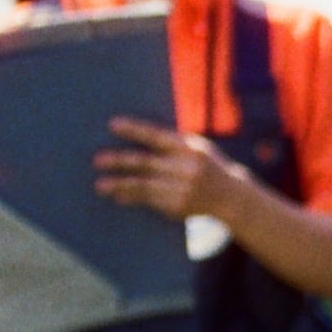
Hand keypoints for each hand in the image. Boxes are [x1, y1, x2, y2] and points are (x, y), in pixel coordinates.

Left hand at [94, 118, 240, 220]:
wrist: (233, 197)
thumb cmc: (209, 166)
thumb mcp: (197, 148)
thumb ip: (172, 143)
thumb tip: (135, 136)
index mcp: (190, 148)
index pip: (157, 136)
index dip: (135, 130)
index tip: (113, 124)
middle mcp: (186, 167)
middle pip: (146, 162)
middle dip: (120, 161)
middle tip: (97, 160)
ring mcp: (183, 189)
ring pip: (144, 185)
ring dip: (120, 184)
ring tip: (100, 185)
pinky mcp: (179, 206)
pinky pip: (150, 201)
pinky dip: (132, 198)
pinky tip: (119, 196)